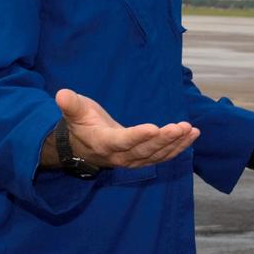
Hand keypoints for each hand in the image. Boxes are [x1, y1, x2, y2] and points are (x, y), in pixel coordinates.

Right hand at [55, 89, 199, 168]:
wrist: (83, 147)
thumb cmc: (81, 125)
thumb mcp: (74, 112)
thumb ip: (71, 105)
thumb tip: (61, 93)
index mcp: (103, 143)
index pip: (122, 141)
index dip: (138, 136)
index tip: (154, 127)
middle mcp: (120, 156)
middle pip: (145, 150)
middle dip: (164, 139)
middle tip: (181, 127)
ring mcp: (133, 160)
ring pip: (156, 155)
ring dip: (175, 144)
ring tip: (191, 130)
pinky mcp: (143, 159)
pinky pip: (162, 156)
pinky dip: (178, 147)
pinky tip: (192, 135)